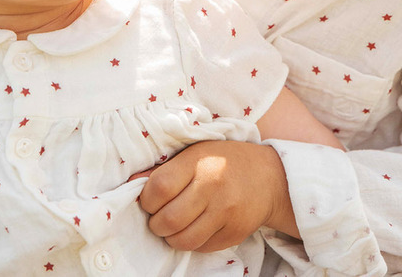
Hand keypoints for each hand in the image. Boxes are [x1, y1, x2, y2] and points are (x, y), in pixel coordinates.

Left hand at [137, 140, 297, 251]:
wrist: (269, 177)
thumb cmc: (224, 161)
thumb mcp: (195, 153)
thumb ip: (164, 169)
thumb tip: (131, 182)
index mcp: (199, 161)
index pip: (158, 188)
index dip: (147, 199)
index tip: (152, 200)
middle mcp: (213, 186)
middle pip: (167, 220)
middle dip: (156, 223)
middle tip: (161, 216)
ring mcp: (226, 212)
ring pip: (182, 240)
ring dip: (172, 237)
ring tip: (176, 224)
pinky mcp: (235, 233)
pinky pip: (201, 247)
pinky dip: (193, 241)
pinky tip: (198, 226)